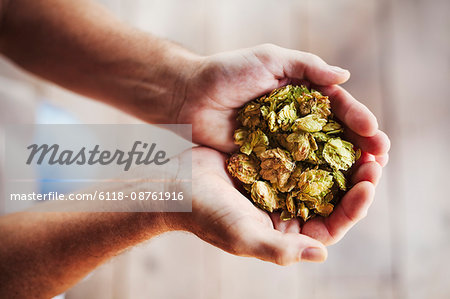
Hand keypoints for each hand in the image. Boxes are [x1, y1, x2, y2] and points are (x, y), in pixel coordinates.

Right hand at [169, 145, 388, 264]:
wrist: (175, 183)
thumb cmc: (206, 213)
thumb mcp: (242, 235)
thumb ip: (280, 249)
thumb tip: (321, 254)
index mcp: (286, 233)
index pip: (331, 225)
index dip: (355, 207)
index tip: (369, 183)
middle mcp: (287, 210)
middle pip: (331, 197)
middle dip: (356, 178)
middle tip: (375, 156)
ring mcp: (279, 184)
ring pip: (319, 171)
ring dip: (340, 156)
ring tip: (360, 137)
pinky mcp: (271, 161)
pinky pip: (300, 150)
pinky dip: (315, 139)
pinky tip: (328, 123)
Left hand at [177, 44, 389, 162]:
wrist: (188, 97)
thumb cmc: (226, 72)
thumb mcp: (269, 59)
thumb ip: (306, 66)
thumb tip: (345, 77)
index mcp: (301, 95)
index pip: (337, 108)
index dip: (358, 120)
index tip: (374, 133)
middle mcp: (295, 121)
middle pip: (334, 136)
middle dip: (359, 147)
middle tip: (380, 159)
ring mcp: (282, 143)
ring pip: (318, 158)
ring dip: (343, 169)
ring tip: (366, 178)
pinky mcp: (266, 162)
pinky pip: (293, 173)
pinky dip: (312, 182)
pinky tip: (330, 193)